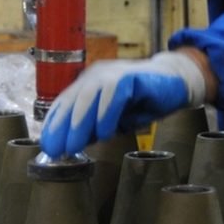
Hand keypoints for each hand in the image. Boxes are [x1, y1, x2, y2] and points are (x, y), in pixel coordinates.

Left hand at [40, 51, 206, 157]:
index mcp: (88, 83)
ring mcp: (113, 73)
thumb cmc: (142, 102)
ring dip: (81, 122)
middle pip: (73, 99)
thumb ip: (94, 128)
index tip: (48, 146)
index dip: (54, 124)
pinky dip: (107, 113)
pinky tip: (106, 132)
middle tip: (57, 150)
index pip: (64, 102)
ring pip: (89, 95)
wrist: (174, 83)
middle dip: (62, 126)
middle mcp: (97, 75)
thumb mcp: (113, 120)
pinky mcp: (131, 76)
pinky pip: (114, 93)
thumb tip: (72, 144)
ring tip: (75, 145)